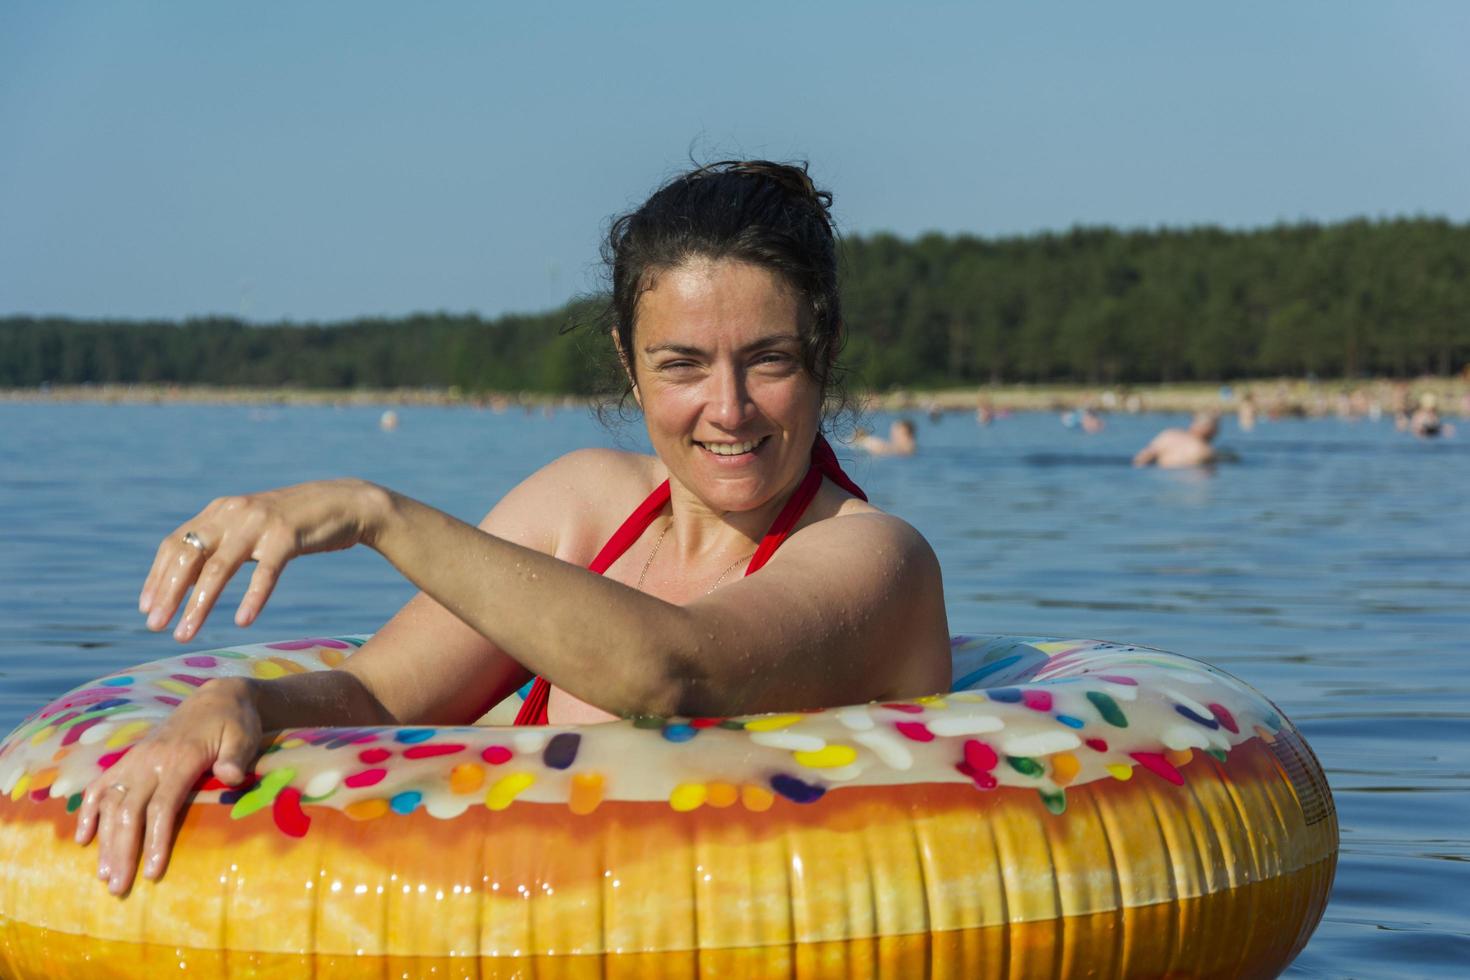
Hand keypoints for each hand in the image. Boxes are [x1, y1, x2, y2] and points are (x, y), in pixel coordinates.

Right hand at [74, 678, 261, 895]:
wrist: (219, 697)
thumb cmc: (235, 723)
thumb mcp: (244, 736)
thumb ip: (236, 757)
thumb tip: (230, 777)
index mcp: (180, 758)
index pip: (162, 806)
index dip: (154, 840)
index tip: (152, 873)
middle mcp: (150, 760)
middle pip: (130, 811)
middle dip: (122, 851)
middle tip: (119, 888)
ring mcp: (136, 760)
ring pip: (112, 803)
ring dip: (105, 840)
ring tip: (104, 875)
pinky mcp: (131, 759)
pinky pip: (102, 785)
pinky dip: (88, 810)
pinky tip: (83, 838)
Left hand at [139, 479, 387, 641]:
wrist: (346, 503)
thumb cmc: (296, 523)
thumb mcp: (251, 526)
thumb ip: (223, 541)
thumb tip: (189, 575)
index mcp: (220, 511)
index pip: (175, 544)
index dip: (157, 577)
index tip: (146, 609)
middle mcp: (234, 513)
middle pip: (188, 556)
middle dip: (168, 594)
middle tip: (156, 627)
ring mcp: (260, 523)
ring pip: (219, 568)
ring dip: (198, 604)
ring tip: (185, 633)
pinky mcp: (288, 536)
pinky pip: (265, 572)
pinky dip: (252, 597)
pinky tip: (242, 621)